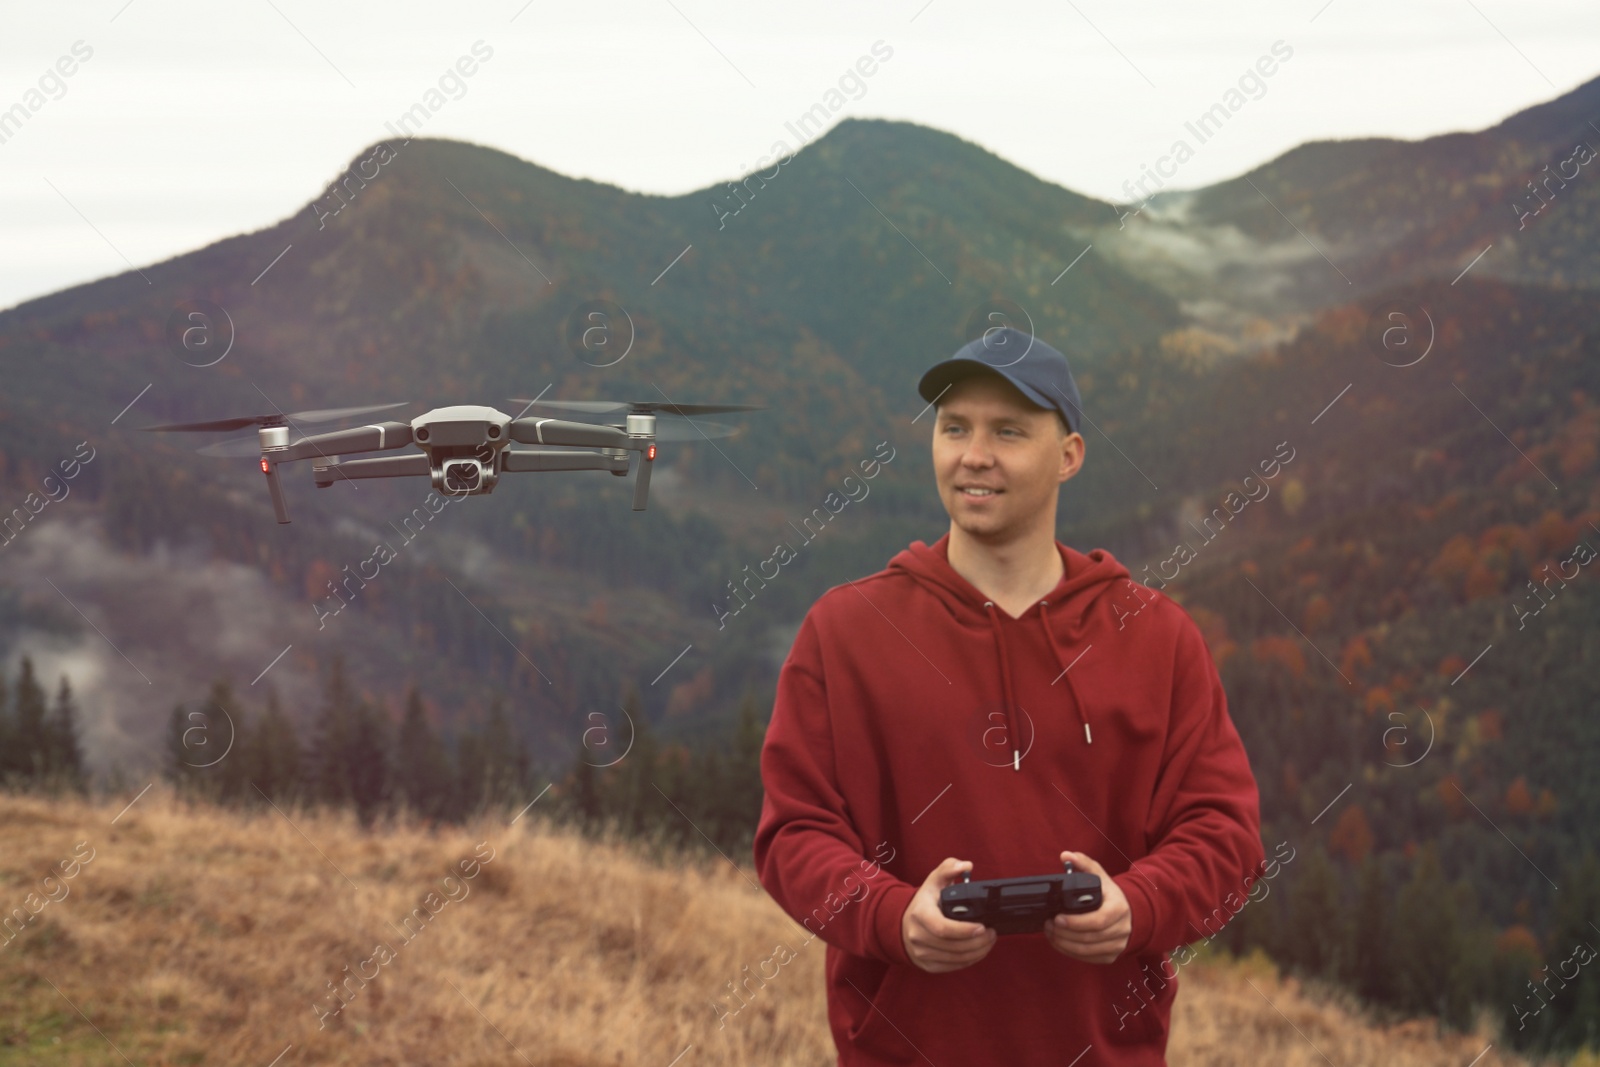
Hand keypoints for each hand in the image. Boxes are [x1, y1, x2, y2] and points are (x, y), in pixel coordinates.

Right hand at [900, 857, 997, 972]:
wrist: (902, 924)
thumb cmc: (924, 902)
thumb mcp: (933, 881)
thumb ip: (949, 868)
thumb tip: (966, 865)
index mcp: (920, 914)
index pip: (943, 928)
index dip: (965, 930)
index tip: (983, 926)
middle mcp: (918, 936)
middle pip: (953, 946)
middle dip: (978, 942)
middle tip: (992, 933)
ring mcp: (921, 953)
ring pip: (955, 959)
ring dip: (978, 952)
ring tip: (989, 941)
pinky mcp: (927, 965)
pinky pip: (953, 967)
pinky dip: (970, 960)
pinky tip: (979, 951)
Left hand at [1045, 850, 1130, 963]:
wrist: (1129, 913)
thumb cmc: (1109, 894)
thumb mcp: (1099, 875)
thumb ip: (1083, 863)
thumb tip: (1065, 855)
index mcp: (1119, 908)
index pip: (1097, 921)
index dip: (1076, 923)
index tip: (1057, 918)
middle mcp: (1121, 929)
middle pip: (1089, 938)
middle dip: (1064, 934)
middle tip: (1048, 925)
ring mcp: (1117, 945)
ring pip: (1087, 951)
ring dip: (1064, 944)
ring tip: (1050, 933)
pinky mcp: (1111, 956)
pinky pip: (1088, 959)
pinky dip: (1070, 953)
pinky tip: (1058, 942)